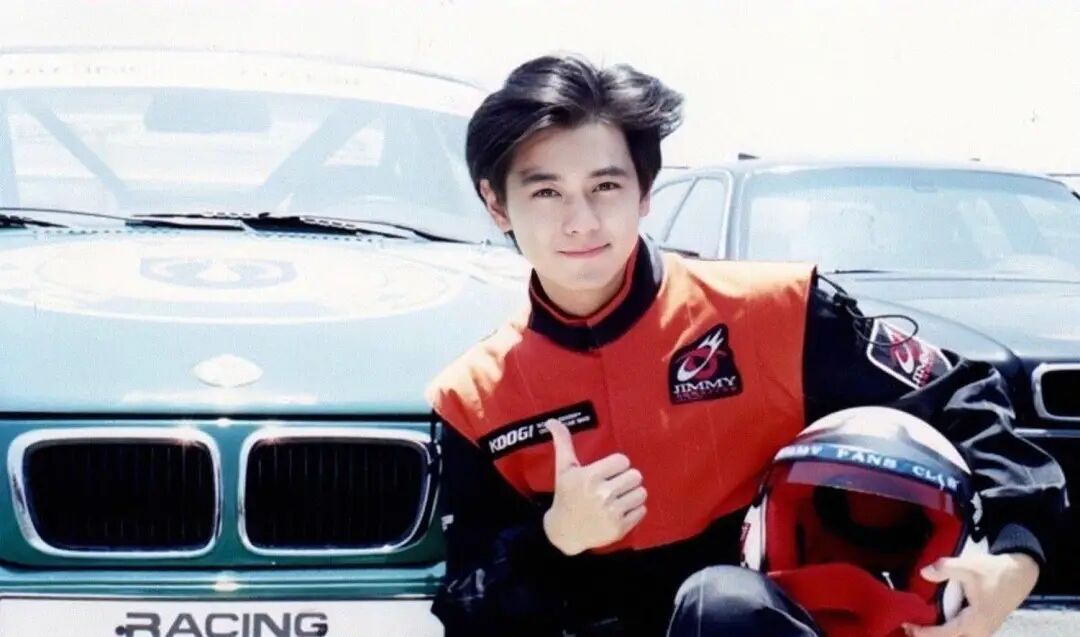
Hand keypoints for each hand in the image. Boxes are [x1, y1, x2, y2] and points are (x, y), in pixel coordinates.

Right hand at [541, 419, 646, 555]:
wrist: (564, 532)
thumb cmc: (566, 496)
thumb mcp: (564, 469)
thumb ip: (563, 443)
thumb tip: (552, 420)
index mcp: (590, 477)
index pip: (623, 461)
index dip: (617, 466)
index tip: (608, 472)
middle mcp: (602, 495)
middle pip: (636, 476)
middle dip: (626, 479)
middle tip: (615, 485)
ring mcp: (612, 513)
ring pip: (641, 493)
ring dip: (632, 494)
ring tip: (620, 497)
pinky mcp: (620, 529)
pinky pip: (642, 511)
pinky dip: (634, 510)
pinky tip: (621, 511)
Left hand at [903, 552, 1039, 636]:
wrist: (1020, 572)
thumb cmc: (995, 571)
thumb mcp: (969, 566)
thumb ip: (945, 569)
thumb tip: (923, 573)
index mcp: (976, 622)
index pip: (944, 635)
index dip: (924, 632)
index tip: (906, 625)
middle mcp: (979, 632)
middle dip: (929, 636)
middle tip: (907, 626)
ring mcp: (981, 630)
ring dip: (938, 633)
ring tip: (916, 625)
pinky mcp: (981, 625)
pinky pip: (960, 632)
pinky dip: (946, 629)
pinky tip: (932, 620)